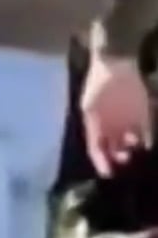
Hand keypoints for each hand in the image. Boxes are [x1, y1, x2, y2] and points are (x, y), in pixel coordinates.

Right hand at [81, 53, 152, 176]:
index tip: (108, 173)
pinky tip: (145, 143)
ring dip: (132, 150)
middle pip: (114, 149)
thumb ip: (96, 129)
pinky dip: (146, 141)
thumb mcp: (90, 108)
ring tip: (134, 148)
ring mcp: (127, 122)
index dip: (101, 162)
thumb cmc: (98, 85)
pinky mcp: (143, 117)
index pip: (96, 148)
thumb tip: (100, 152)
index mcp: (95, 124)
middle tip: (125, 160)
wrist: (116, 64)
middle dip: (118, 158)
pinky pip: (146, 134)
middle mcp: (111, 126)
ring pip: (130, 144)